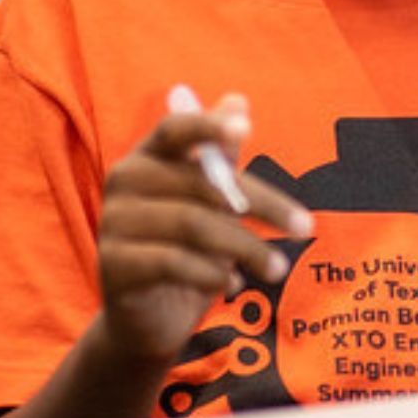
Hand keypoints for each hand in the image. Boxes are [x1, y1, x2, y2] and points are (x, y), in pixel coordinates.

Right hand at [95, 95, 312, 362]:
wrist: (147, 319)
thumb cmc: (185, 251)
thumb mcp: (210, 204)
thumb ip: (221, 157)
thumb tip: (238, 98)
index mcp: (147, 157)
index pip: (174, 129)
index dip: (208, 126)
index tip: (247, 128)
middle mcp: (123, 182)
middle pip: (201, 184)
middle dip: (261, 204)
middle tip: (306, 227)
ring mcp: (113, 223)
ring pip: (193, 226)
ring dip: (246, 247)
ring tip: (278, 266)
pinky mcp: (112, 265)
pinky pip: (173, 262)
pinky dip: (212, 273)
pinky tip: (233, 283)